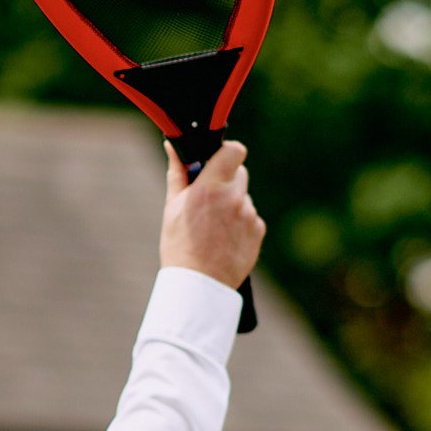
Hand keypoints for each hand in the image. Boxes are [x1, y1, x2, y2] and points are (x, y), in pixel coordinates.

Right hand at [158, 139, 264, 290]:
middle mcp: (234, 198)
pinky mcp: (258, 230)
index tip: (219, 160)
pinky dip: (241, 223)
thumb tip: (173, 145)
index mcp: (210, 187)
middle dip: (226, 180)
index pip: (234, 150)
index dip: (227, 152)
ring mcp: (249, 215)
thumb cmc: (180, 246)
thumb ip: (177, 172)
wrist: (199, 285)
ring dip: (232, 204)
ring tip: (214, 227)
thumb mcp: (172, 207)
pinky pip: (251, 217)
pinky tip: (225, 238)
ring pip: (243, 197)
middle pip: (239, 172)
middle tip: (209, 198)